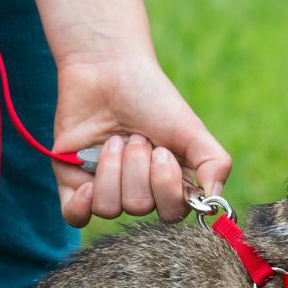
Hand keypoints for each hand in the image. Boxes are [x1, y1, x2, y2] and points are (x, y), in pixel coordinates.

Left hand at [36, 0, 231, 226]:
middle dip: (136, 167)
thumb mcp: (191, 127)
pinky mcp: (74, 185)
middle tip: (136, 137)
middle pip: (138, 207)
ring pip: (108, 208)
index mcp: (169, 185)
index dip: (165, 187)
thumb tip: (214, 199)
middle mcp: (139, 192)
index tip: (162, 152)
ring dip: (111, 168)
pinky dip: (80, 206)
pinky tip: (86, 184)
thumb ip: (213, 162)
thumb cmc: (151, 97)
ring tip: (113, 139)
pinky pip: (75, 217)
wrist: (105, 69)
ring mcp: (105, 191)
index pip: (171, 214)